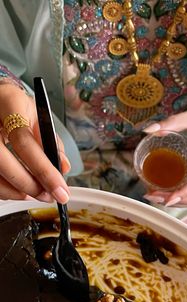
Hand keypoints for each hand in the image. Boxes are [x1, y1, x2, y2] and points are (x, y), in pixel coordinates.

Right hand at [0, 83, 70, 202]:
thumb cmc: (15, 108)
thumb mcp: (36, 115)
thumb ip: (50, 141)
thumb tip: (63, 168)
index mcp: (8, 103)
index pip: (24, 142)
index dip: (44, 170)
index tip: (60, 189)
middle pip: (3, 161)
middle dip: (29, 185)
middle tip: (48, 196)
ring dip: (16, 192)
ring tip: (36, 194)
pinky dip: (5, 190)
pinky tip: (19, 189)